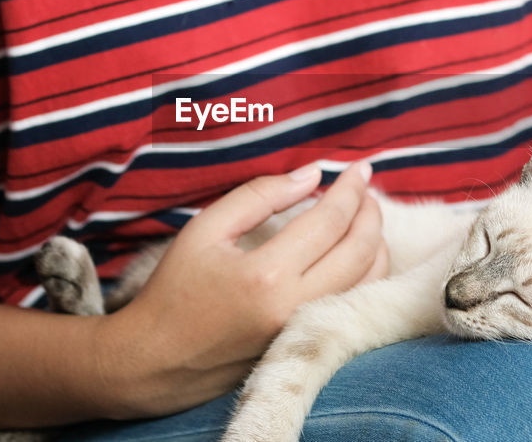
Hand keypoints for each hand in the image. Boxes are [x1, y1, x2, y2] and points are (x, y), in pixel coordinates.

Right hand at [97, 161, 387, 417]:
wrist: (154, 362)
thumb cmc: (174, 291)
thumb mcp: (205, 230)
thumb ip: (259, 195)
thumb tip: (312, 175)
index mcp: (265, 274)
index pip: (329, 221)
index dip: (351, 190)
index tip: (361, 168)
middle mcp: (292, 306)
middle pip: (360, 252)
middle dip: (371, 213)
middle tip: (366, 189)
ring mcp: (302, 331)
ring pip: (367, 283)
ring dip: (377, 244)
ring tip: (365, 217)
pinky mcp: (303, 345)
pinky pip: (353, 305)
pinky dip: (367, 275)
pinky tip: (358, 254)